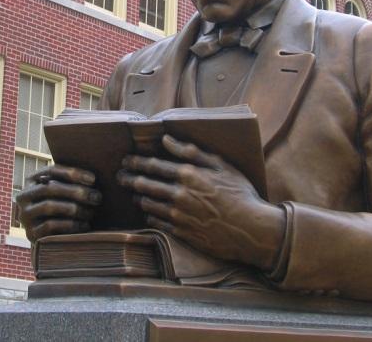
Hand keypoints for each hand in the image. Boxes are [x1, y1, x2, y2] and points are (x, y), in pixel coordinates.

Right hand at [16, 164, 101, 241]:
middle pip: (50, 188)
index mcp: (33, 180)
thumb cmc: (65, 207)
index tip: (93, 179)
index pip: (51, 170)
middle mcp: (24, 196)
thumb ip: (72, 181)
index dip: (72, 173)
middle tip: (97, 197)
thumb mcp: (65, 191)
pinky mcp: (30, 233)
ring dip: (75, 208)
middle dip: (77, 192)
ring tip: (91, 212)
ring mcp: (25, 215)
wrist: (51, 238)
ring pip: (49, 206)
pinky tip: (85, 225)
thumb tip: (96, 174)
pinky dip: (70, 225)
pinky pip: (50, 226)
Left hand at [117, 135, 284, 270]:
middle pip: (146, 185)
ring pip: (148, 204)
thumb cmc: (239, 192)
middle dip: (130, 179)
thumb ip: (191, 151)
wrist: (250, 229)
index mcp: (187, 174)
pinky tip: (148, 213)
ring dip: (137, 197)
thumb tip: (166, 139)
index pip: (154, 165)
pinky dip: (149, 216)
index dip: (137, 162)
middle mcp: (178, 194)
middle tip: (120, 176)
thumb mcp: (221, 165)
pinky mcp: (181, 232)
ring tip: (133, 193)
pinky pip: (157, 223)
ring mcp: (178, 215)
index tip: (127, 160)